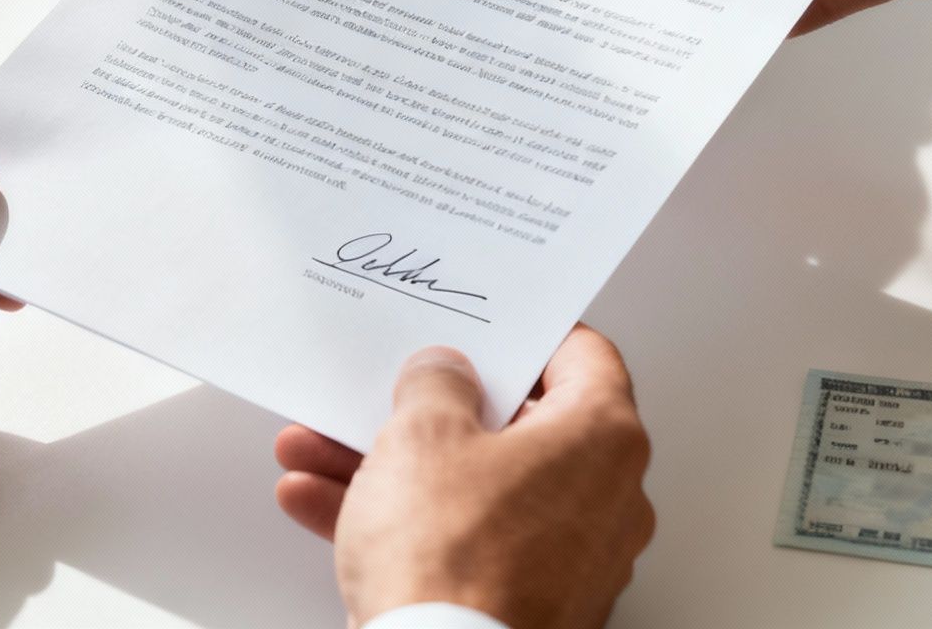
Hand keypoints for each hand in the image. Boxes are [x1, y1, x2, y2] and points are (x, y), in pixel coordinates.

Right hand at [275, 326, 653, 628]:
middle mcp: (606, 499)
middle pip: (515, 428)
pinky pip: (465, 544)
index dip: (526, 334)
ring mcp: (571, 560)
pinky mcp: (530, 604)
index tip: (486, 330)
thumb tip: (444, 374)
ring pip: (476, 489)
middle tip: (391, 394)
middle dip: (430, 412)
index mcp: (602, 438)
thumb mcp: (423, 433)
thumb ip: (436, 383)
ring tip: (324, 451)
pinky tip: (328, 507)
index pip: (582, 356)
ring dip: (397, 468)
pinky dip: (406, 524)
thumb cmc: (454, 561)